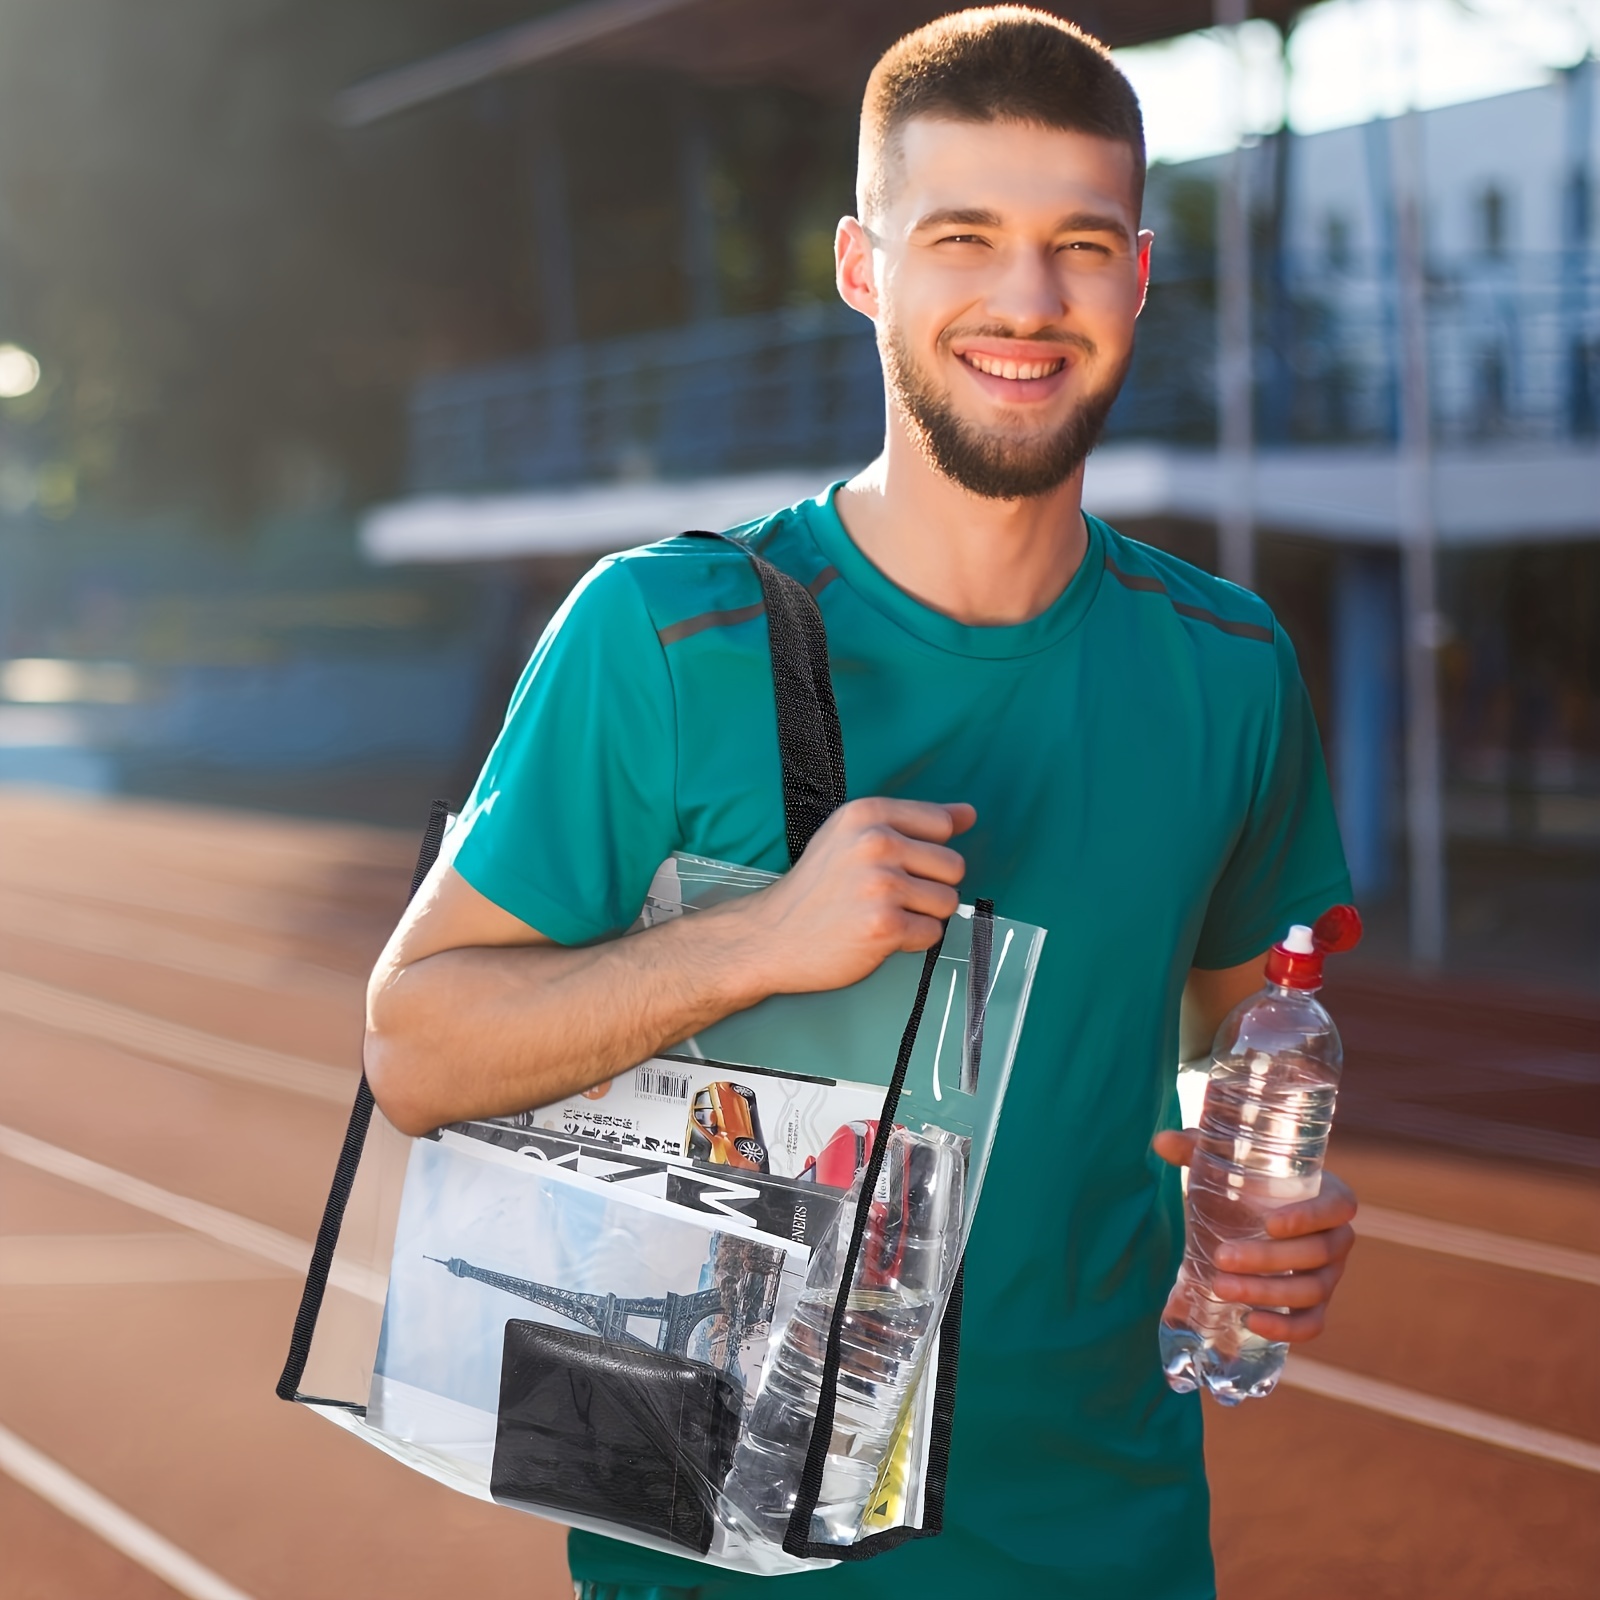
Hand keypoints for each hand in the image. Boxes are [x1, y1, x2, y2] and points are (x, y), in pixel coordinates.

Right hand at [730, 797, 974, 996]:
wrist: (771, 935)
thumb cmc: (816, 888)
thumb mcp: (852, 836)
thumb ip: (912, 822)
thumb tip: (969, 814)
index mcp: (867, 814)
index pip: (941, 824)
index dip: (927, 852)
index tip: (900, 864)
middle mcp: (875, 843)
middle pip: (953, 866)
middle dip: (929, 886)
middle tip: (888, 896)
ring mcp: (881, 885)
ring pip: (948, 902)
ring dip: (922, 915)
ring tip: (882, 914)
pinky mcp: (885, 926)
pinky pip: (933, 933)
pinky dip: (911, 941)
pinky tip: (878, 935)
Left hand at [1152, 1129, 1357, 1342]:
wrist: (1257, 1218)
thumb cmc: (1250, 1183)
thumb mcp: (1229, 1164)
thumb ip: (1198, 1149)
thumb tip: (1161, 1141)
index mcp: (1329, 1196)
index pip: (1338, 1207)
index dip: (1311, 1217)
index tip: (1270, 1223)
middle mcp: (1337, 1238)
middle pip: (1317, 1254)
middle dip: (1268, 1259)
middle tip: (1222, 1257)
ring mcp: (1330, 1275)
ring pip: (1312, 1291)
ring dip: (1268, 1292)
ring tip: (1220, 1287)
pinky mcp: (1316, 1305)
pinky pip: (1312, 1324)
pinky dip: (1286, 1328)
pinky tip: (1251, 1321)